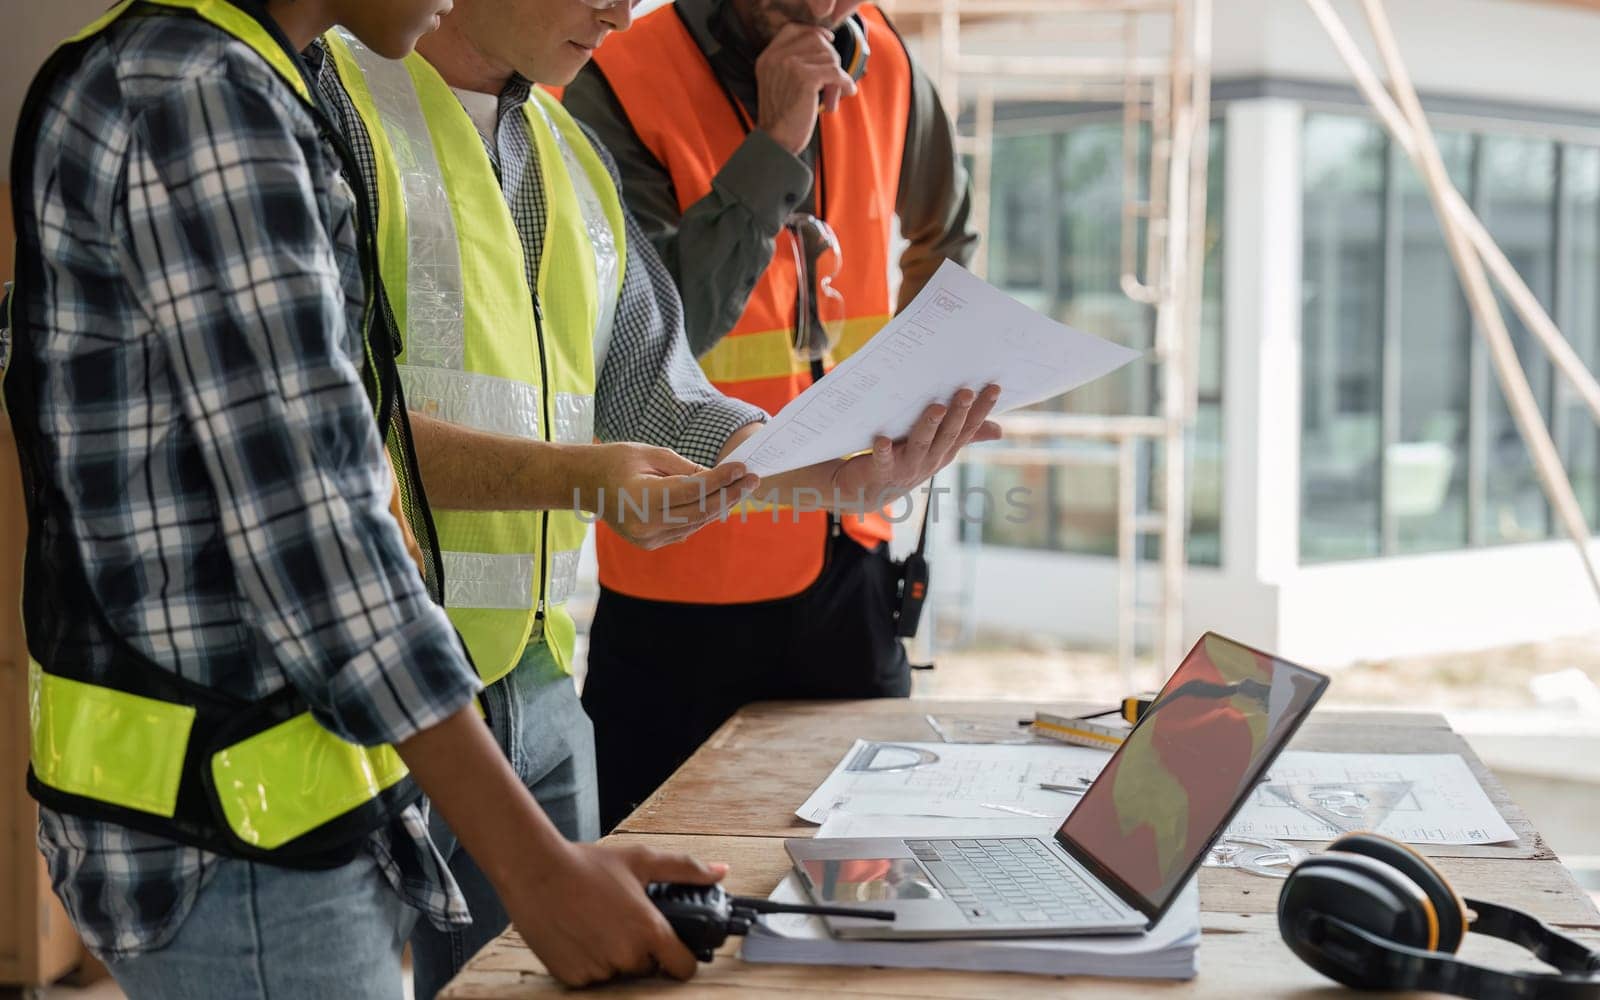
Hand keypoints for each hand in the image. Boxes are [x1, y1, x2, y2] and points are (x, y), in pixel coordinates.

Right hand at [506, 841, 728, 986]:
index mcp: (649, 931)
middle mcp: (626, 956)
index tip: (674, 950)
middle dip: (644, 953)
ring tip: (600, 926)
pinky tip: (582, 937)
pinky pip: (592, 980)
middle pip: (649, 970)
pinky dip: (590, 964)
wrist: (534, 872)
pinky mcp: (572, 978)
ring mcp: (598, 970)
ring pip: (619, 976)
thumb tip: (720, 871)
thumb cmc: (587, 864)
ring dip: (616, 959)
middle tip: (625, 924)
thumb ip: (684, 869)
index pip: (683, 968)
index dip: (682, 959)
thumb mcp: (641, 860)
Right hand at [578, 442, 758, 548]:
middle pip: (699, 511)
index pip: (692, 491)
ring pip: (696, 522)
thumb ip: (685, 468)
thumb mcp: (650, 453)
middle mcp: (645, 525)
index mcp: (641, 499)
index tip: (742, 468)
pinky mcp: (651, 544)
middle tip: (753, 479)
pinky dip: (703, 514)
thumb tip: (717, 477)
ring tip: (741, 487)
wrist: (584, 484)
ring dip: (720, 505)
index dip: (721, 480)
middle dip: (729, 494)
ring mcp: (648, 539)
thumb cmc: (615, 461)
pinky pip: (685, 528)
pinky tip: (719, 499)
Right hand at [755, 23, 857, 154]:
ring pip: (829, 56)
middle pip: (816, 40)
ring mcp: (789, 65)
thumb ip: (795, 64)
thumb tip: (827, 45)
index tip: (828, 41)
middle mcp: (776, 57)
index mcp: (767, 57)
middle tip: (833, 81)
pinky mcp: (805, 78)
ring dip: (837, 76)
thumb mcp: (781, 84)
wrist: (777, 141)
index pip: (793, 29)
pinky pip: (835, 72)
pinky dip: (844, 83)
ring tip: (834, 94)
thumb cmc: (784, 118)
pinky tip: (845, 93)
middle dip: (831, 59)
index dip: (814, 32)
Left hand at [831, 386, 1002, 509]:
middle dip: (958, 413)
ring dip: (928, 426)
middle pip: (947, 435)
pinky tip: (881, 440)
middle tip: (966, 392)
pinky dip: (883, 451)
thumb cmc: (907, 462)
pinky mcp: (882, 471)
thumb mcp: (939, 449)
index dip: (982, 410)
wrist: (871, 491)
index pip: (968, 428)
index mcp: (945, 451)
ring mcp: (907, 467)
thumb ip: (966, 437)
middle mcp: (930, 460)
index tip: (994, 387)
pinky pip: (883, 460)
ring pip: (920, 444)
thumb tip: (1000, 430)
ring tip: (936, 408)